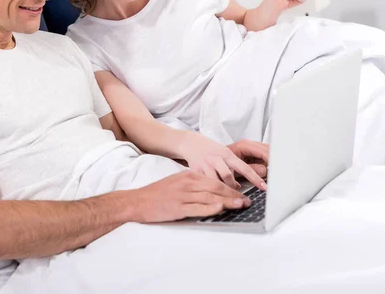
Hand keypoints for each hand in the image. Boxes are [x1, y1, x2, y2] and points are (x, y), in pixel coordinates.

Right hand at [129, 170, 250, 222]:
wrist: (138, 201)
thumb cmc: (158, 193)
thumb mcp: (177, 182)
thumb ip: (194, 185)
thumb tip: (212, 192)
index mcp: (189, 176)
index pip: (215, 181)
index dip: (230, 188)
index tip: (241, 194)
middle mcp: (187, 183)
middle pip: (216, 188)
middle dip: (233, 195)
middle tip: (246, 201)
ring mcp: (183, 195)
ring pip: (210, 197)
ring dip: (227, 202)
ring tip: (240, 205)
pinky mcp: (177, 207)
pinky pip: (197, 208)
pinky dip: (210, 208)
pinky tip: (220, 209)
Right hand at [176, 131, 266, 190]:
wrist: (192, 143)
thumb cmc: (212, 151)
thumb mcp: (226, 154)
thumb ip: (234, 167)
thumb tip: (242, 185)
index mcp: (228, 154)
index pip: (244, 167)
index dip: (255, 178)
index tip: (264, 187)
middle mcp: (217, 158)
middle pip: (227, 176)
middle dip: (234, 191)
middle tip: (241, 201)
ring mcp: (206, 164)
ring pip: (215, 181)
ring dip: (222, 192)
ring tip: (227, 199)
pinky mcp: (195, 170)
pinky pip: (204, 184)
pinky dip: (210, 191)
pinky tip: (212, 195)